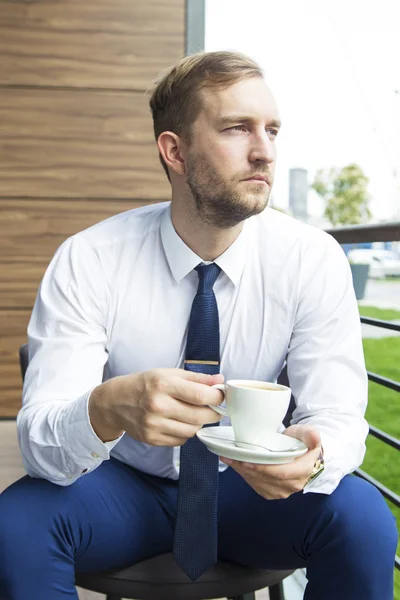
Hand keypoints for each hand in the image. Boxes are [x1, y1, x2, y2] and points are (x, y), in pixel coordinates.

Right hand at [89, 368, 223, 444]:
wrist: (114, 402)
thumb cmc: (144, 384)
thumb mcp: (167, 373)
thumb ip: (196, 378)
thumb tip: (220, 380)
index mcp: (162, 384)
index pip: (200, 395)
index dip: (217, 397)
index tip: (222, 395)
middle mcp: (157, 406)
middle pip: (199, 416)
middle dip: (213, 412)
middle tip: (215, 407)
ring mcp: (154, 425)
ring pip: (192, 430)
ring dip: (199, 422)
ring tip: (194, 413)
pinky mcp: (152, 439)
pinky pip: (180, 440)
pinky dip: (185, 432)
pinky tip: (179, 421)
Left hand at [220, 424, 321, 499]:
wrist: (302, 454)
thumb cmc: (303, 441)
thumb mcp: (307, 433)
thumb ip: (310, 434)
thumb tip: (314, 436)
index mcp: (304, 470)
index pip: (281, 473)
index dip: (263, 468)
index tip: (246, 460)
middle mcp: (294, 484)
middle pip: (267, 479)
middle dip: (246, 468)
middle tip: (230, 456)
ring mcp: (283, 490)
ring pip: (259, 483)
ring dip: (242, 472)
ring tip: (229, 458)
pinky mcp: (272, 492)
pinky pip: (256, 485)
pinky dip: (244, 475)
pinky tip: (235, 465)